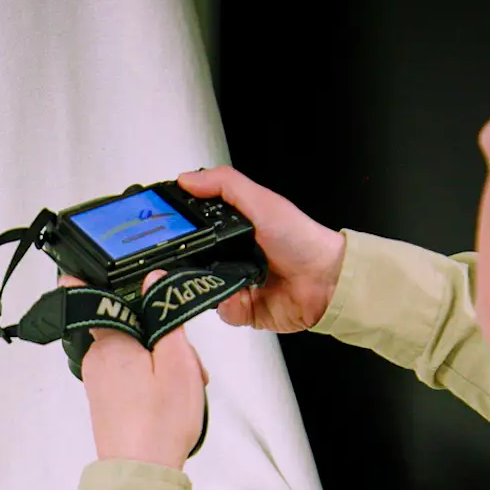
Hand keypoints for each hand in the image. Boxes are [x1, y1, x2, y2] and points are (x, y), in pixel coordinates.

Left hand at [60, 270, 209, 470]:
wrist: (142, 473)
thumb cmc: (158, 424)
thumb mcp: (177, 361)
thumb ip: (166, 316)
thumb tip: (155, 282)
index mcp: (110, 343)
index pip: (93, 297)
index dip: (95, 280)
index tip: (82, 263)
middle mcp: (96, 360)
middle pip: (128, 328)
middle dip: (159, 336)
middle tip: (186, 361)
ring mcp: (99, 382)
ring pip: (132, 353)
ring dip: (160, 361)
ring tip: (184, 385)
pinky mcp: (106, 401)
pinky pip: (129, 376)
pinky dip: (151, 379)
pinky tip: (170, 397)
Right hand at [176, 166, 345, 332]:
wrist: (327, 281)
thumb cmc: (301, 239)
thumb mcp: (261, 201)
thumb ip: (223, 184)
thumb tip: (187, 178)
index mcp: (234, 228)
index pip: (194, 226)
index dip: (178, 227)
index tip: (162, 227)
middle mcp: (232, 255)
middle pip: (191, 260)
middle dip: (186, 263)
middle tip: (187, 259)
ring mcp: (237, 282)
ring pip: (202, 288)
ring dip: (210, 285)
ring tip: (226, 277)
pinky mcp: (244, 308)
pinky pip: (222, 311)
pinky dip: (230, 305)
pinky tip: (243, 295)